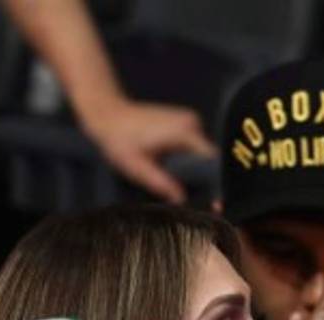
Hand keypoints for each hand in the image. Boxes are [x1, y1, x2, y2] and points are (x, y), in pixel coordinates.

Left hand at [83, 98, 216, 202]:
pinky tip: (170, 165)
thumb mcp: (137, 167)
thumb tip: (182, 200)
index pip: (213, 162)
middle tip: (188, 196)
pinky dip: (188, 159)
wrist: (107, 113)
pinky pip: (194, 147)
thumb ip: (161, 183)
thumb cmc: (118, 140)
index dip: (215, 183)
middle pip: (209, 159)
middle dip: (203, 178)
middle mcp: (192, 122)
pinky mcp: (184, 121)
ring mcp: (190, 120)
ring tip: (173, 178)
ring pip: (202, 154)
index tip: (214, 202)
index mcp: (184, 132)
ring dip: (194, 169)